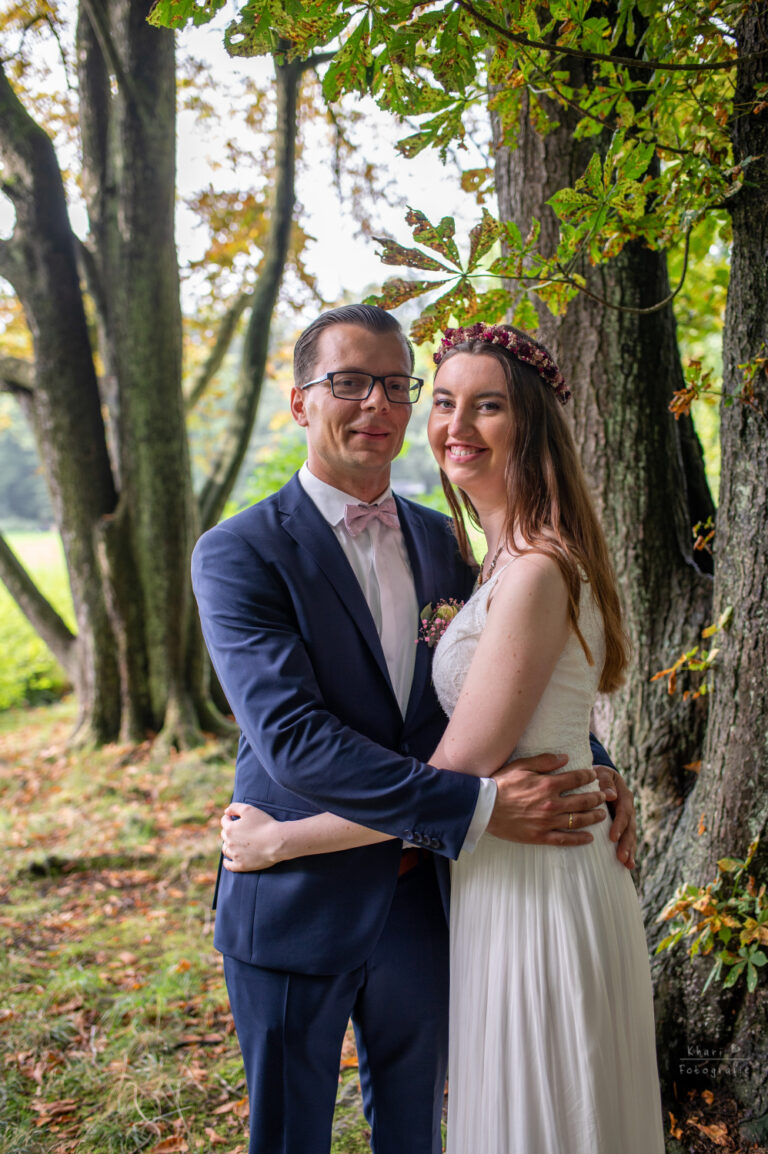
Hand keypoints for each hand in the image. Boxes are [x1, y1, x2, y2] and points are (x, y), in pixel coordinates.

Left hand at [221, 803, 283, 871]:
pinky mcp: (241, 865)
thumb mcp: (248, 809)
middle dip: (229, 831)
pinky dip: (227, 863)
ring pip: (226, 850)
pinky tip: (227, 861)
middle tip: (238, 830)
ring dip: (228, 845)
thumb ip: (234, 807)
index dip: (229, 818)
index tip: (234, 818)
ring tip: (234, 843)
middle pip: (224, 835)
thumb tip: (226, 812)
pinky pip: (229, 866)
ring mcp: (235, 855)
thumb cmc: (264, 824)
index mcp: (230, 829)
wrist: (277, 841)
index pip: (224, 821)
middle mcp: (229, 843)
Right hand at [486, 752, 606, 845]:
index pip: (576, 779)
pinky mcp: (540, 836)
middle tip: (606, 796)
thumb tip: (565, 758)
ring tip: (602, 814)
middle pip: (582, 800)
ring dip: (593, 817)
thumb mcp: (521, 765)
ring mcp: (547, 822)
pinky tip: (589, 838)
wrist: (483, 808)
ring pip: (578, 820)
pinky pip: (565, 839)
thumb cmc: (501, 783)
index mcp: (548, 784)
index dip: (588, 776)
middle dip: (597, 797)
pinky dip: (579, 839)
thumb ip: (545, 761)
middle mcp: (551, 804)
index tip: (594, 775)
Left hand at [595, 765, 636, 869]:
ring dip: (629, 850)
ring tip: (627, 864)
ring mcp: (627, 818)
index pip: (624, 811)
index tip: (613, 837)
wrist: (600, 776)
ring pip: (630, 835)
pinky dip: (628, 851)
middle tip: (622, 857)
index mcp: (624, 795)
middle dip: (626, 843)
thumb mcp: (601, 773)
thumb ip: (605, 782)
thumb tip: (610, 795)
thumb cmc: (596, 775)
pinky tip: (628, 865)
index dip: (619, 825)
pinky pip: (626, 839)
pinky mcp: (622, 825)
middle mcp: (628, 808)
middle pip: (630, 827)